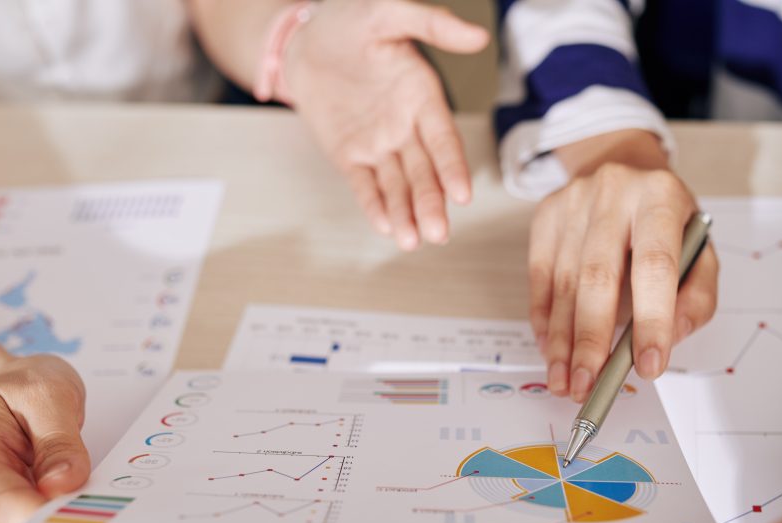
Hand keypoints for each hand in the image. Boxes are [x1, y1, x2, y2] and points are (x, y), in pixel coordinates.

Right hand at [0, 355, 89, 522]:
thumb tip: (63, 483)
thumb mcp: (48, 395)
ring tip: (84, 491)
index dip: (41, 515)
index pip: (1, 506)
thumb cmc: (19, 391)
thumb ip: (58, 439)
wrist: (3, 393)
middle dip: (60, 522)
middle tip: (97, 498)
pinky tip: (77, 503)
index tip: (80, 510)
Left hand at [284, 0, 488, 249]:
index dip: (453, 167)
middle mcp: (406, 128)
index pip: (443, 139)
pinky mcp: (351, 156)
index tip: (463, 194)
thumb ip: (431, 25)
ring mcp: (379, 145)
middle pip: (424, 173)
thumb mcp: (387, 13)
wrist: (303, 40)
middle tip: (438, 233)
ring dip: (406, 213)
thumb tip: (478, 37)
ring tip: (412, 240)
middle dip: (431, 203)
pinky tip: (385, 226)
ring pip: (398, 185)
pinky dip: (375, 205)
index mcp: (423, 98)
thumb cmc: (348, 22)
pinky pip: (365, 185)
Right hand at [529, 130, 718, 400]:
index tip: (647, 366)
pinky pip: (539, 276)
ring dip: (562, 339)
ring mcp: (573, 202)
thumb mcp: (700, 251)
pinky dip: (544, 318)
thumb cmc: (667, 223)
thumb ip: (696, 297)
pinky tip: (550, 348)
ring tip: (565, 380)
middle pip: (597, 276)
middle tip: (587, 385)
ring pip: (563, 281)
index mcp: (661, 197)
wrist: (625, 169)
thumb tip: (670, 337)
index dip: (652, 319)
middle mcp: (614, 192)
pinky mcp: (545, 216)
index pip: (655, 265)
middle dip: (591, 339)